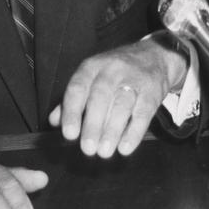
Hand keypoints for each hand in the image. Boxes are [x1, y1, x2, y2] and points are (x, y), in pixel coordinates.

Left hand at [49, 37, 187, 157]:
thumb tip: (54, 121)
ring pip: (122, 105)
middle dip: (93, 125)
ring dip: (112, 131)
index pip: (78, 88)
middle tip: (87, 149)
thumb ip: (72, 99)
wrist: (154, 56)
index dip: (72, 112)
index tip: (69, 135)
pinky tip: (125, 148)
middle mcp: (112, 70)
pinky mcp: (152, 91)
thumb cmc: (116, 72)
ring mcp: (134, 80)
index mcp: (92, 67)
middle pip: (100, 97)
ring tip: (104, 152)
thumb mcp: (92, 77)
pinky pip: (143, 113)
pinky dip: (134, 132)